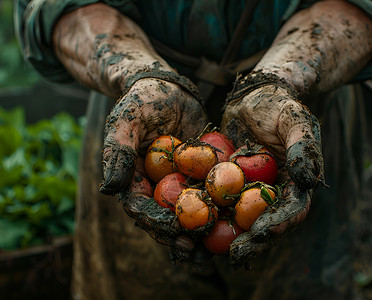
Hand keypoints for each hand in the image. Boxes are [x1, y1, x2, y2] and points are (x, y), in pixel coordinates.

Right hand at [99, 77, 209, 262]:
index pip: (141, 208)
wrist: (170, 88)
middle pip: (165, 219)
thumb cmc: (144, 100)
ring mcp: (179, 184)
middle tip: (197, 253)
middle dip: (180, 238)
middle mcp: (156, 188)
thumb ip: (118, 150)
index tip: (175, 231)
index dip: (155, 222)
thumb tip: (109, 189)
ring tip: (217, 252)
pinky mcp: (200, 177)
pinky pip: (210, 197)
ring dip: (201, 235)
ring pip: (189, 215)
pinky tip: (236, 224)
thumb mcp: (127, 119)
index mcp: (134, 180)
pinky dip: (221, 212)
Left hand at [220, 73, 323, 265]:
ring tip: (208, 253)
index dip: (276, 224)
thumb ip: (303, 146)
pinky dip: (205, 218)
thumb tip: (308, 180)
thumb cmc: (277, 105)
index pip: (291, 210)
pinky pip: (217, 206)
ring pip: (239, 222)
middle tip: (232, 255)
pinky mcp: (227, 187)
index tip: (257, 234)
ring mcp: (249, 193)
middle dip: (250, 242)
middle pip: (264, 224)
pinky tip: (187, 229)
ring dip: (225, 240)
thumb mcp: (294, 118)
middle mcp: (273, 194)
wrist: (252, 97)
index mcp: (295, 184)